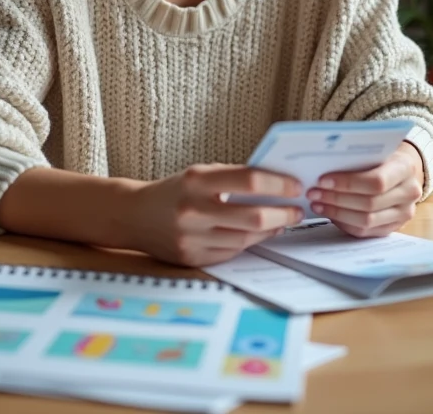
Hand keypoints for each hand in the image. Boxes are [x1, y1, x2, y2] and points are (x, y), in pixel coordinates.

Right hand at [126, 164, 303, 266]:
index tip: (295, 186)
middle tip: (298, 210)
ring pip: (245, 238)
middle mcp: (193, 210)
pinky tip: (259, 234)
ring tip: (283, 222)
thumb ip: (233, 177)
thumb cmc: (175, 190)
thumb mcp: (199, 174)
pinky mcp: (192, 257)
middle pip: (253, 216)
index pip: (249, 180)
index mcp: (197, 181)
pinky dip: (249, 243)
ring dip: (270, 230)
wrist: (134, 216)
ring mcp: (191, 238)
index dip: (278, 184)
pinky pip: (231, 252)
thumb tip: (276, 184)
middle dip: (283, 213)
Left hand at [307, 143, 424, 237]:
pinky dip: (344, 223)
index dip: (347, 183)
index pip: (376, 181)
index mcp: (406, 168)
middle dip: (337, 199)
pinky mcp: (392, 227)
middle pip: (369, 204)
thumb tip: (320, 165)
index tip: (323, 180)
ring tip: (318, 204)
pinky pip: (365, 232)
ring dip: (337, 213)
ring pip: (366, 221)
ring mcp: (403, 213)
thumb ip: (355, 157)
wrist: (402, 171)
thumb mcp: (375, 150)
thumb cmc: (382, 157)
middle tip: (314, 193)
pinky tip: (330, 214)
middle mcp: (409, 193)